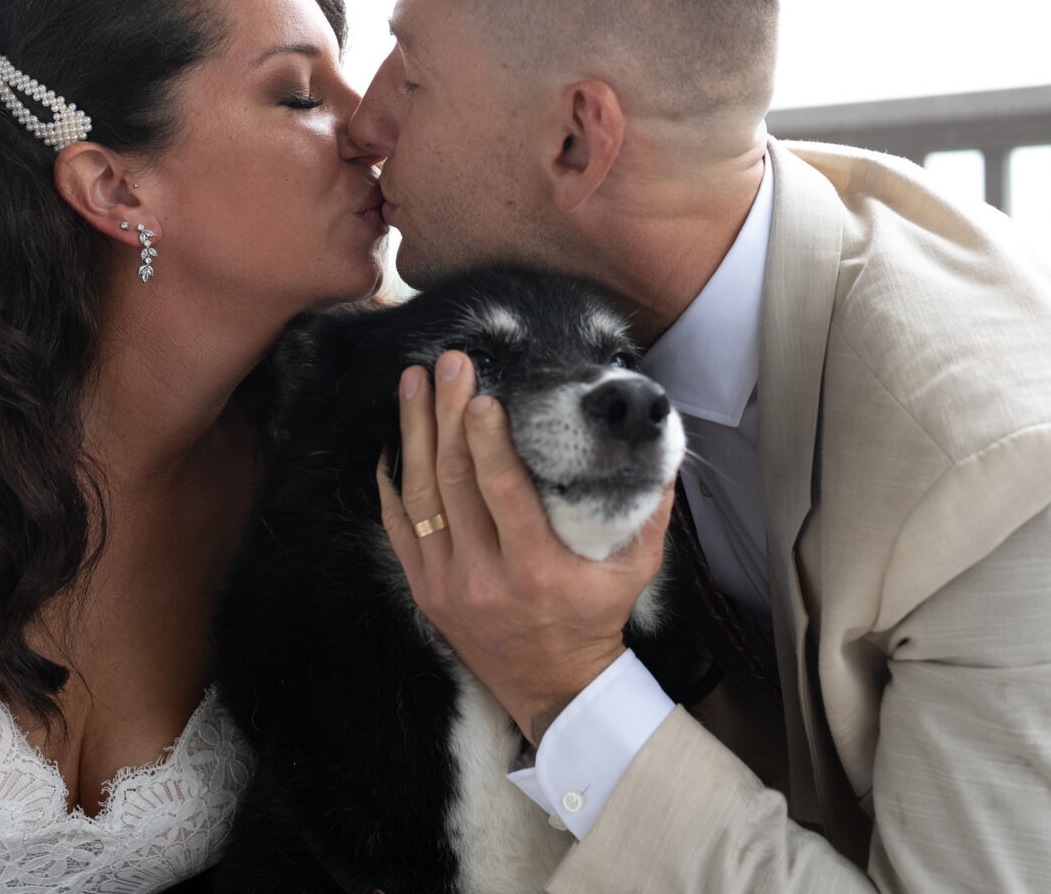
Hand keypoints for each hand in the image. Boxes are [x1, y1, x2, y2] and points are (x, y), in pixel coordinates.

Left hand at [374, 350, 674, 743]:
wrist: (554, 686)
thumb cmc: (597, 617)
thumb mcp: (636, 568)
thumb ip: (648, 507)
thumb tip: (657, 442)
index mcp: (536, 568)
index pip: (503, 492)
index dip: (487, 440)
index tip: (481, 395)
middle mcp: (485, 576)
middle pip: (456, 481)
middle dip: (448, 415)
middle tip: (448, 364)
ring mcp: (447, 584)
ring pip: (421, 497)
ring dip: (414, 433)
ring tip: (414, 383)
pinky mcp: (425, 590)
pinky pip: (398, 528)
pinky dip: (393, 482)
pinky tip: (393, 440)